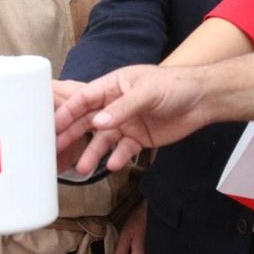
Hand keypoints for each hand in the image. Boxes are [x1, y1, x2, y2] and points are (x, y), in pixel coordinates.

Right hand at [55, 65, 208, 174]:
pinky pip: (123, 150)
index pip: (83, 99)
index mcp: (113, 86)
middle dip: (71, 135)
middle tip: (54, 150)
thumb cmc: (174, 85)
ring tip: (83, 169)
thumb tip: (99, 123)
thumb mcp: (146, 92)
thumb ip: (122, 108)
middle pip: (87, 121)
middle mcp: (115, 105)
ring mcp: (126, 122)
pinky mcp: (138, 138)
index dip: (67, 111)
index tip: (52, 125)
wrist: (202, 100)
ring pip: (103, 140)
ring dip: (92, 153)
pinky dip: (118, 158)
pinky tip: (114, 165)